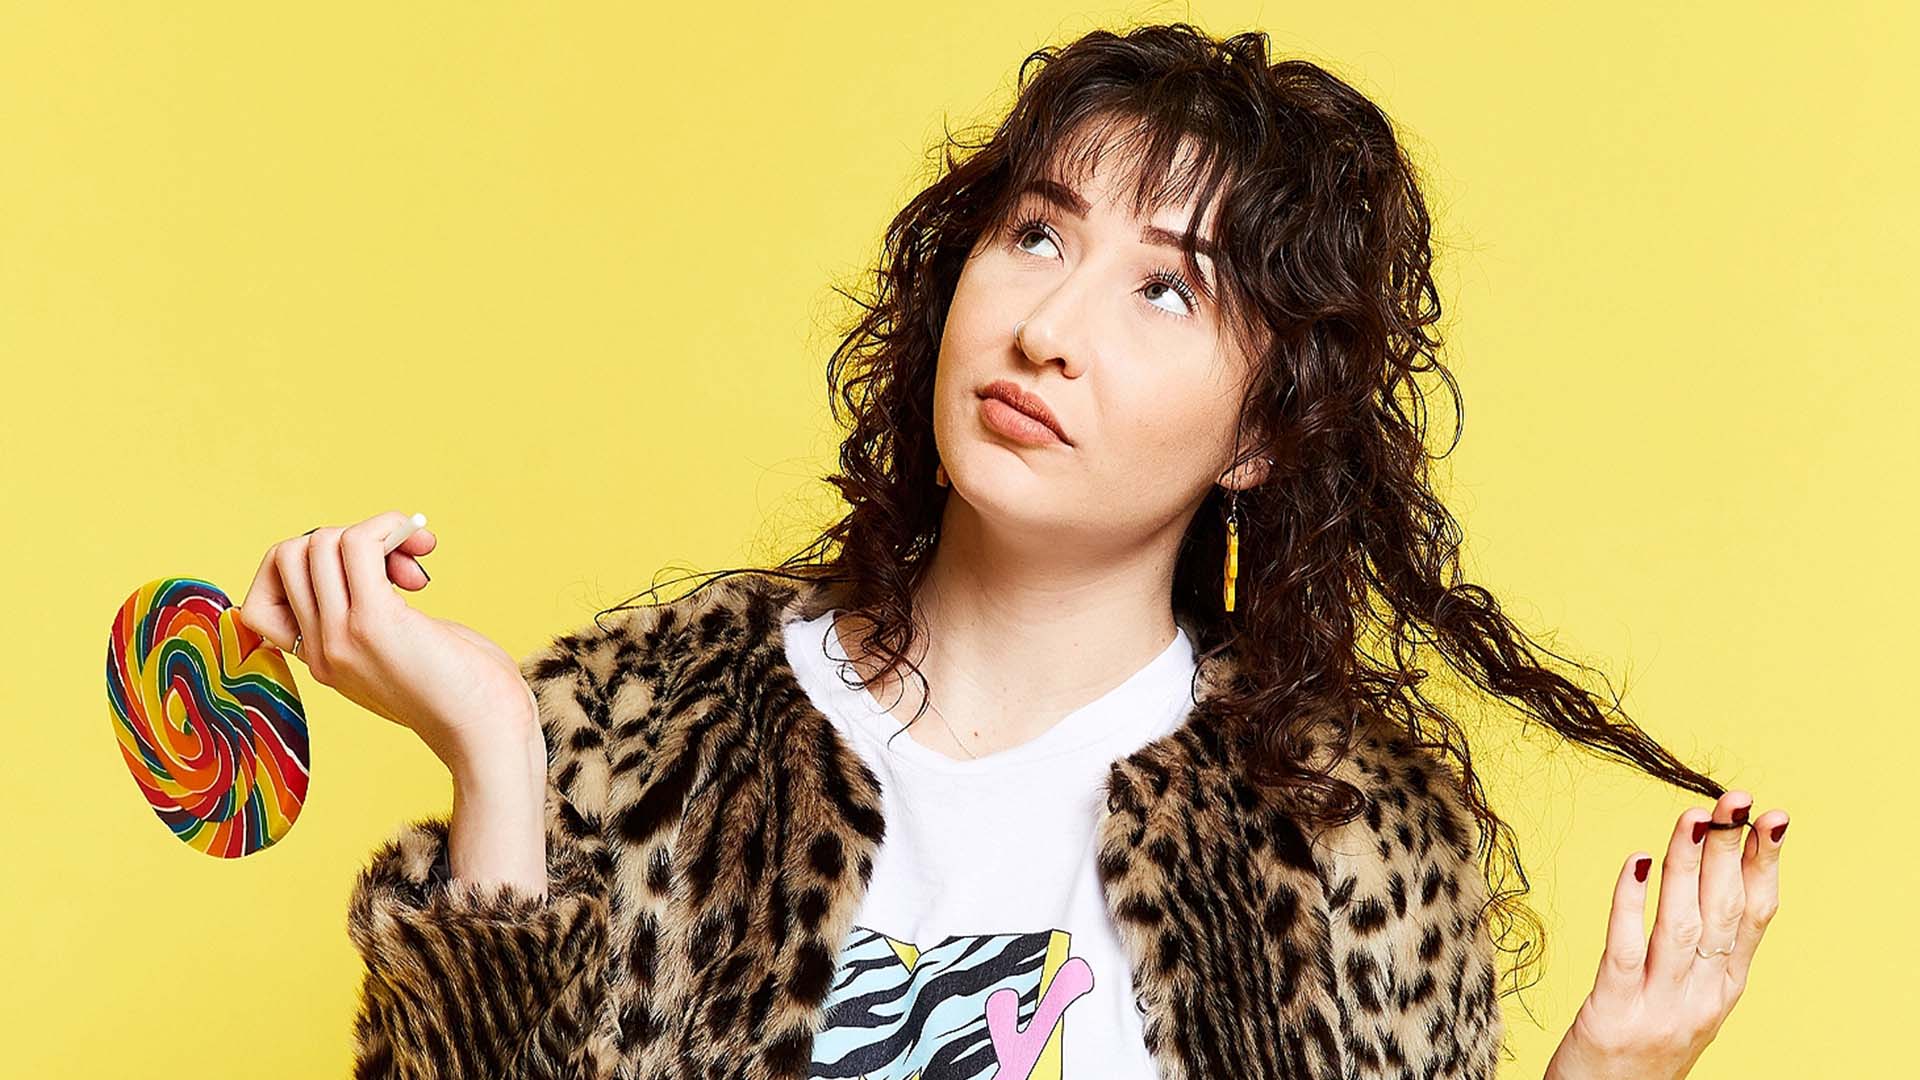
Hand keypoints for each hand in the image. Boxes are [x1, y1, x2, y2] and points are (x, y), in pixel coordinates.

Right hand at [236, 510, 535, 770]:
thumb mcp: (402, 651)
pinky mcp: (374, 623)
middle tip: (402, 564)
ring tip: (416, 558)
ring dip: (373, 530)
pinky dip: (387, 526)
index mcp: (320, 660)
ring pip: (319, 544)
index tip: (367, 575)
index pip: (263, 597)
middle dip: (344, 537)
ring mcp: (340, 638)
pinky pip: (357, 545)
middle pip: (289, 557)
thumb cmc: (466, 689)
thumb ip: (373, 615)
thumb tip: (382, 556)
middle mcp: (319, 651)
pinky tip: (421, 543)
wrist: (489, 734)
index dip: (307, 567)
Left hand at [1543, 790, 1787, 1079]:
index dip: (1764, 866)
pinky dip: (1630, 904)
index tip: (1771, 817)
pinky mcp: (1613, 1015)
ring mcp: (1659, 1007)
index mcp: (1723, 990)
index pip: (1754, 918)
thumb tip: (1713, 876)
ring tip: (1693, 817)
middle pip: (1722, 913)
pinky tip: (1636, 864)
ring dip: (1688, 866)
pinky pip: (1624, 950)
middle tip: (1734, 799)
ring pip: (1680, 925)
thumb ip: (1701, 950)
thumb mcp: (1688, 1001)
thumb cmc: (1642, 1048)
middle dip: (1730, 851)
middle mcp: (1701, 998)